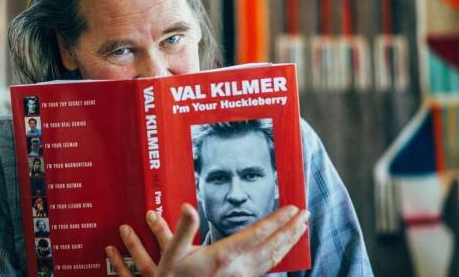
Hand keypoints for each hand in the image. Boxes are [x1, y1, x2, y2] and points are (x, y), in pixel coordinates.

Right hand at [105, 204, 308, 276]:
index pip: (257, 234)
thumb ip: (182, 230)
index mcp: (222, 256)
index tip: (292, 208)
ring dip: (289, 241)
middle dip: (290, 229)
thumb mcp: (172, 253)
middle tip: (305, 213)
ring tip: (301, 227)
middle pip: (272, 246)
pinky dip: (279, 254)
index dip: (276, 220)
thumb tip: (188, 208)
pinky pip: (267, 267)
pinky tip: (282, 248)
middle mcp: (237, 268)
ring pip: (273, 259)